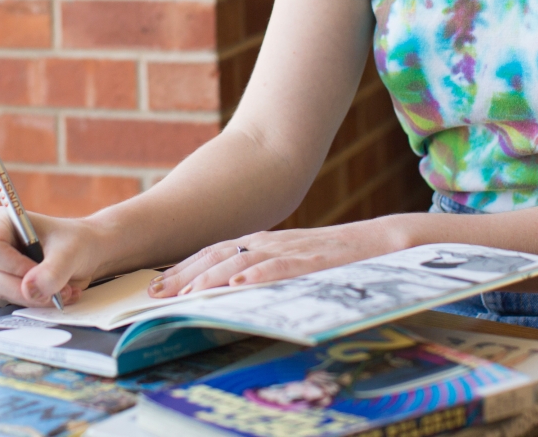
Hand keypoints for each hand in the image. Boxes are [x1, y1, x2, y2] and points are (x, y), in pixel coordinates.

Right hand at [0, 206, 105, 307]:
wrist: (87, 252)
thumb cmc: (77, 241)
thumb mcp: (70, 253)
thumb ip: (52, 271)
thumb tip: (29, 289)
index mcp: (1, 221)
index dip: (13, 266)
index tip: (39, 273)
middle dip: (25, 288)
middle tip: (57, 290)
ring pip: (1, 291)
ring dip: (34, 297)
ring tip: (64, 290)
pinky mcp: (5, 283)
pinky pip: (12, 299)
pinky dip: (37, 301)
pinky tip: (58, 293)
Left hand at [147, 220, 405, 297]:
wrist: (381, 243)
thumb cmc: (333, 259)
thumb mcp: (289, 262)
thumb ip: (260, 270)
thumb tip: (227, 290)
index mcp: (262, 243)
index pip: (213, 254)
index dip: (183, 269)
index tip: (156, 288)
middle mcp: (270, 243)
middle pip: (218, 255)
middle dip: (184, 275)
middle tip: (155, 294)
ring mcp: (291, 250)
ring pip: (242, 260)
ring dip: (210, 277)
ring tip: (186, 293)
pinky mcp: (314, 260)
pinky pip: (282, 267)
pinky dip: (258, 274)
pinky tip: (239, 283)